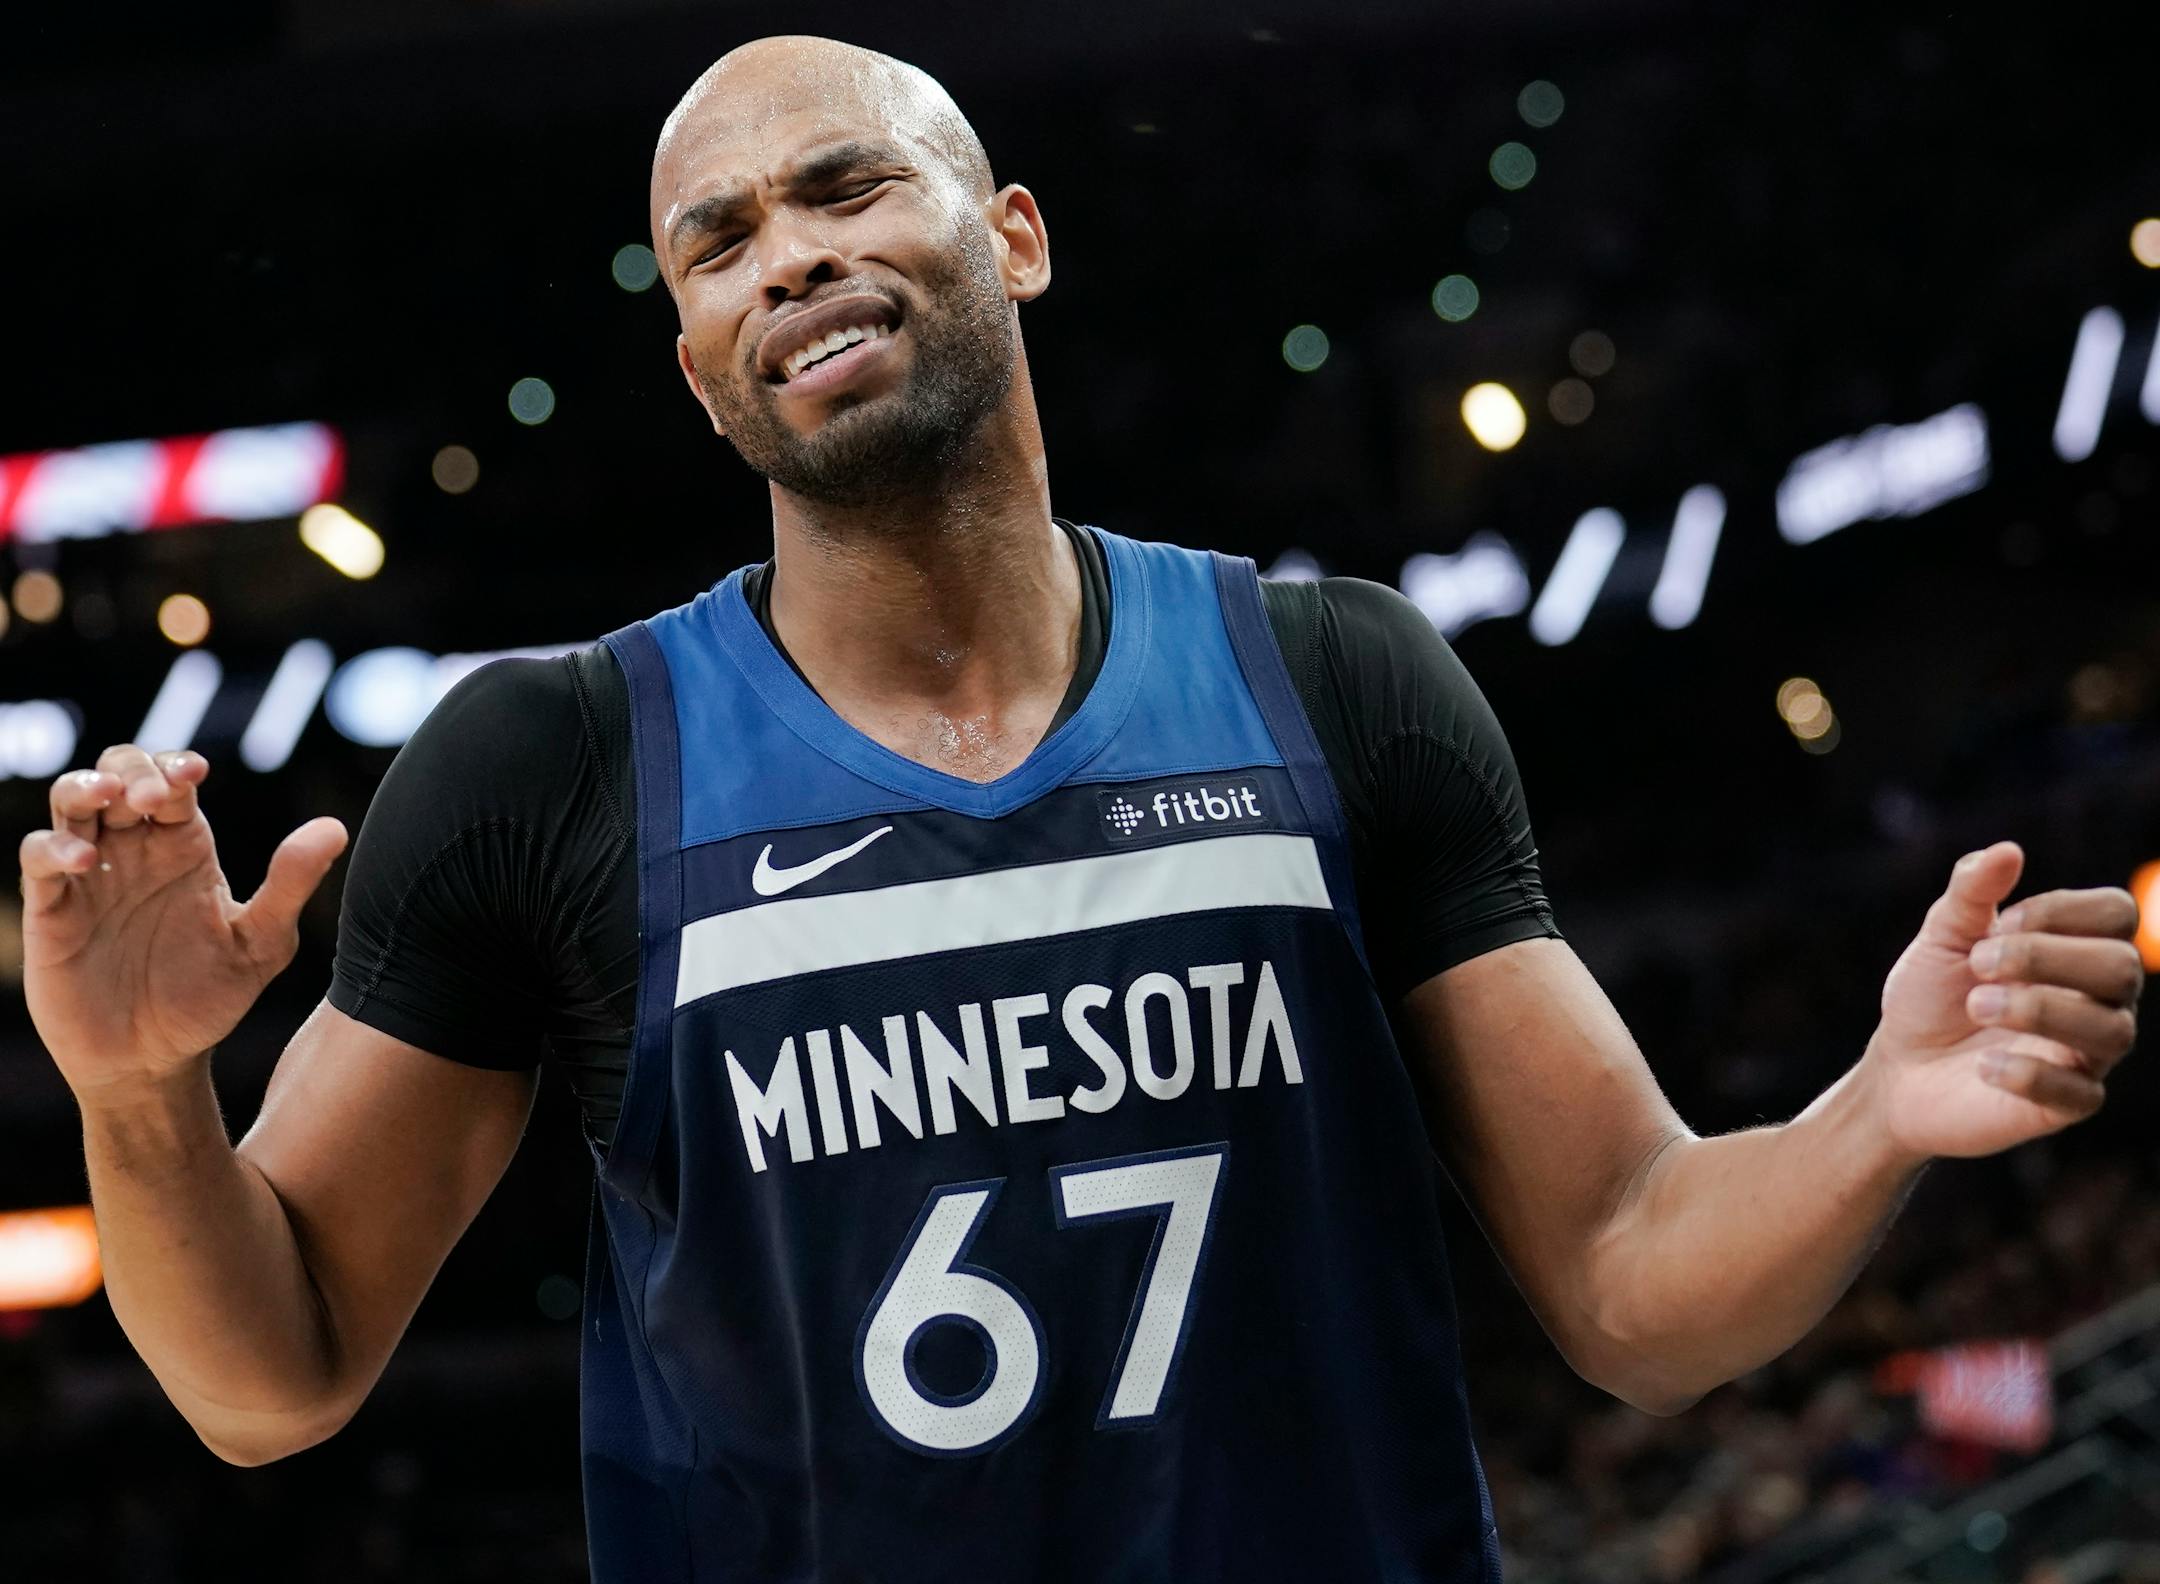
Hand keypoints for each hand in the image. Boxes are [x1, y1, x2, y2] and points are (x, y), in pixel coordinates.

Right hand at [18, 745, 347, 1097]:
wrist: (157, 1060)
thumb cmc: (209, 997)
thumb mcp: (262, 943)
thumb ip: (290, 884)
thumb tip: (335, 827)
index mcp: (184, 847)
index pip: (174, 782)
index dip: (177, 765)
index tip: (196, 771)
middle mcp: (135, 851)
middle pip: (118, 773)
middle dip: (133, 768)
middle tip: (156, 795)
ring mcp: (90, 877)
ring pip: (71, 804)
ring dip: (83, 787)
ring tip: (108, 797)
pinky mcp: (52, 911)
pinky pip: (38, 860)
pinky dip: (53, 848)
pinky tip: (83, 860)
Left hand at [1861, 841, 2140, 1161]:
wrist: (1896, 1070)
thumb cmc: (1930, 998)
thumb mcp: (1941, 937)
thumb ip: (1971, 892)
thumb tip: (2007, 850)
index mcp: (2075, 951)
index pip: (2117, 915)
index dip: (2061, 911)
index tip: (1999, 921)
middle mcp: (2096, 1001)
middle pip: (2123, 968)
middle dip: (2047, 957)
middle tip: (1977, 963)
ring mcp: (2085, 1055)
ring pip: (2112, 1030)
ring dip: (2038, 1009)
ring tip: (1975, 1005)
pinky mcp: (2063, 1106)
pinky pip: (2080, 1093)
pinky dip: (2031, 1073)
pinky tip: (1985, 1065)